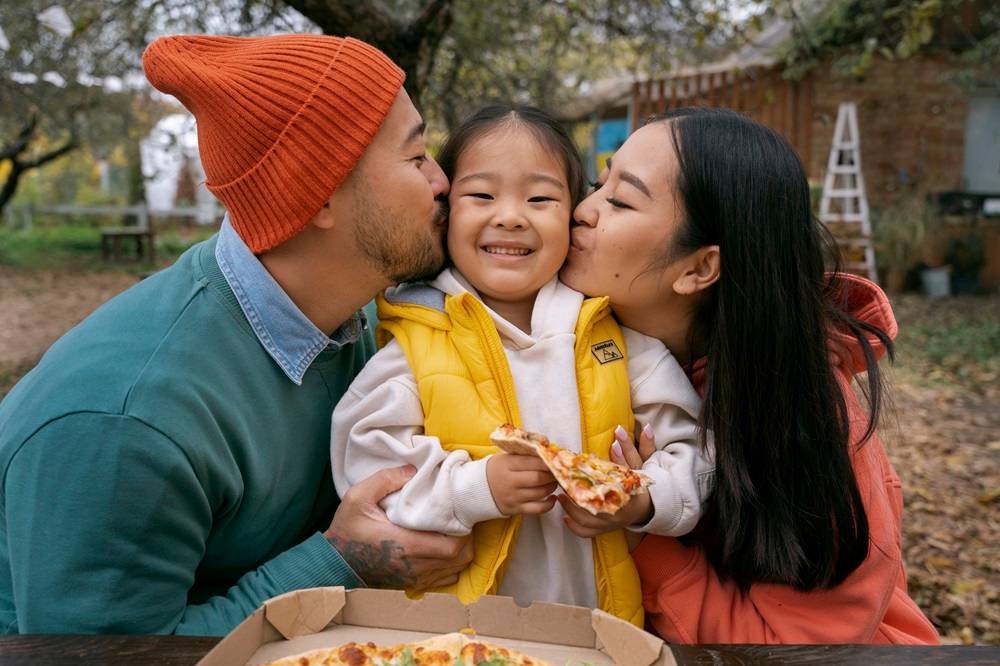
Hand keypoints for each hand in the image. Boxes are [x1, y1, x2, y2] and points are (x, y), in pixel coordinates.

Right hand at [325, 465, 472, 590]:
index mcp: (406, 545)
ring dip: (460, 552)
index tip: (459, 513)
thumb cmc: (347, 529)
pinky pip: (444, 580)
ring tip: (451, 532)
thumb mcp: (358, 496)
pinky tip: (440, 548)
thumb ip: (386, 479)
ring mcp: (414, 579)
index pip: (453, 546)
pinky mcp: (411, 585)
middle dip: (467, 539)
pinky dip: (449, 566)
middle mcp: (415, 566)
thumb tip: (413, 471)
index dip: (464, 530)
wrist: (333, 562)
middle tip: (459, 519)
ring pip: (455, 570)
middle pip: (461, 559)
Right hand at [486, 453, 557, 515]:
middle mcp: (509, 481)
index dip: (547, 462)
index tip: (555, 461)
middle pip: (538, 478)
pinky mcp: (516, 509)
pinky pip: (537, 509)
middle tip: (557, 472)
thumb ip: (524, 452)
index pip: (532, 462)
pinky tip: (552, 498)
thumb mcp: (505, 456)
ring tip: (554, 481)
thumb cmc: (496, 469)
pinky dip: (549, 504)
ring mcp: (513, 497)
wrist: (477, 489)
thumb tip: (546, 446)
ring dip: (552, 487)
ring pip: (540, 493)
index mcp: (507, 464)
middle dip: (551, 475)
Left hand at [560, 424, 656, 537]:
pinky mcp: (605, 530)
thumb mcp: (636, 466)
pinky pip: (586, 532)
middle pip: (589, 508)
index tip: (571, 473)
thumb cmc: (637, 485)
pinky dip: (574, 527)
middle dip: (572, 496)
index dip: (585, 483)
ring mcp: (610, 524)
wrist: (645, 507)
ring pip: (585, 522)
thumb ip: (627, 450)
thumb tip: (618, 432)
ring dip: (569, 510)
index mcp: (624, 496)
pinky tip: (564, 516)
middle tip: (560, 483)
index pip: (602, 490)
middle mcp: (616, 513)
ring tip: (560, 497)